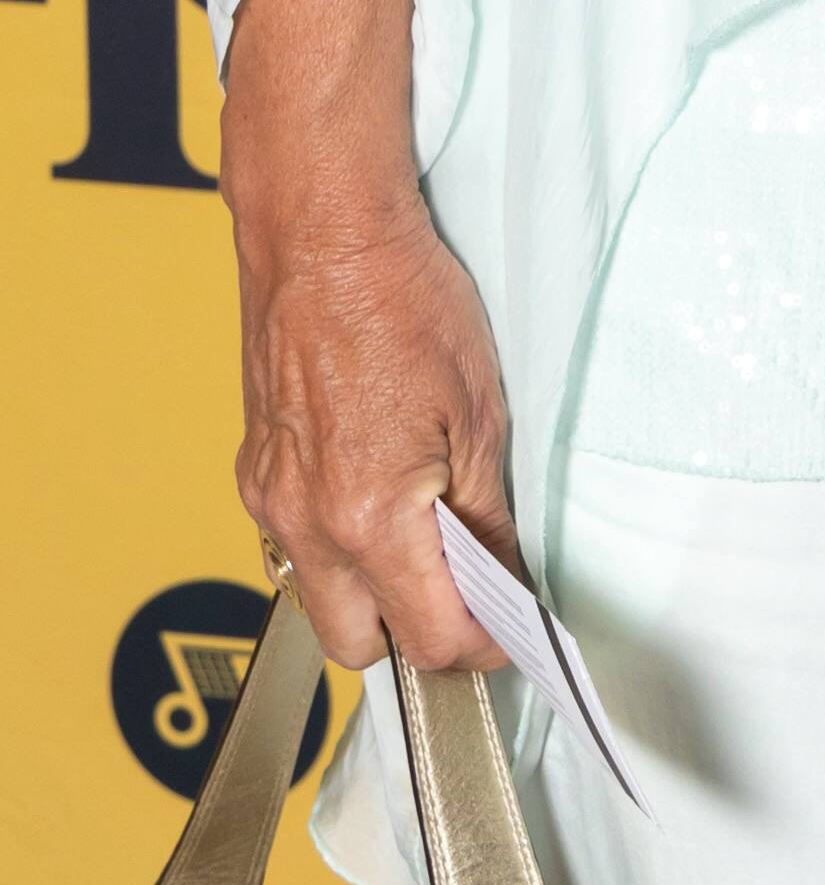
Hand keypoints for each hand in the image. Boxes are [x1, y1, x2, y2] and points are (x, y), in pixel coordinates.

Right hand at [234, 198, 517, 674]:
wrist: (324, 237)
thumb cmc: (402, 302)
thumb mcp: (481, 413)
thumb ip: (486, 515)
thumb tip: (502, 579)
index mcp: (369, 518)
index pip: (430, 637)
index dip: (482, 643)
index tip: (509, 630)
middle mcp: (306, 524)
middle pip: (359, 647)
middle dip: (415, 634)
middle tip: (466, 592)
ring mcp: (271, 500)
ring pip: (320, 599)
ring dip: (371, 592)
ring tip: (424, 535)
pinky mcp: (255, 472)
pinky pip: (295, 544)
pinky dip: (337, 543)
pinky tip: (377, 490)